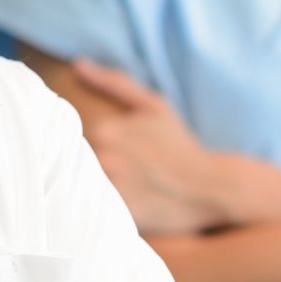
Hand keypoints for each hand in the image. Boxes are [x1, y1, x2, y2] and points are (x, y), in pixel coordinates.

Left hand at [73, 59, 230, 235]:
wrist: (211, 187)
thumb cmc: (180, 145)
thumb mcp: (153, 106)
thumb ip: (113, 83)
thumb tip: (79, 65)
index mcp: (103, 131)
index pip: (69, 140)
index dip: (83, 149)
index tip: (103, 155)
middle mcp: (102, 159)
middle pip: (74, 166)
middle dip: (87, 169)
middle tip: (119, 177)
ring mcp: (110, 190)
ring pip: (84, 190)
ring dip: (93, 191)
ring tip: (122, 193)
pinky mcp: (119, 216)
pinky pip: (98, 215)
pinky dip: (103, 213)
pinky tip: (123, 209)